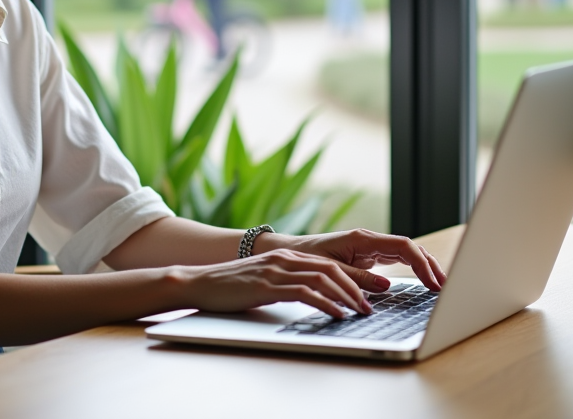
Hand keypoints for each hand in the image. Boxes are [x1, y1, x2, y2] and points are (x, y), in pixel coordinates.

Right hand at [170, 248, 390, 318]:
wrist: (200, 282)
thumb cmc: (232, 286)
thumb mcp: (265, 281)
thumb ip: (288, 284)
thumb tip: (314, 299)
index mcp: (287, 257)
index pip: (329, 263)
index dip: (354, 277)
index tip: (372, 292)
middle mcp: (285, 259)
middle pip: (332, 268)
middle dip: (357, 286)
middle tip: (371, 305)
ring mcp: (276, 271)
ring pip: (323, 278)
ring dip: (346, 296)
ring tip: (359, 311)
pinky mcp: (267, 285)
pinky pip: (304, 293)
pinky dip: (325, 304)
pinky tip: (335, 314)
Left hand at [259, 228, 447, 291]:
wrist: (287, 252)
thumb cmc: (304, 258)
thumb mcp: (329, 270)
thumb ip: (356, 278)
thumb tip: (385, 288)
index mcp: (362, 239)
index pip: (403, 246)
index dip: (422, 263)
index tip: (433, 282)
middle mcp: (369, 240)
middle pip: (410, 248)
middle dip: (430, 265)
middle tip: (446, 287)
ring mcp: (370, 248)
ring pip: (406, 253)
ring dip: (425, 267)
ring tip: (440, 286)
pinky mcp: (368, 257)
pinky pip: (397, 260)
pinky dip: (413, 269)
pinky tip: (423, 282)